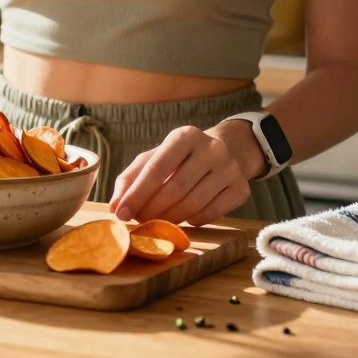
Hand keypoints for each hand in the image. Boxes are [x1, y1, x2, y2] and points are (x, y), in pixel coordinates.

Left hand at [108, 123, 266, 225]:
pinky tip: (183, 218)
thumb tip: (115, 206)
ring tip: (156, 222)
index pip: (156, 168)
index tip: (121, 214)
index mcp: (185, 136)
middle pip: (175, 188)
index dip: (137, 193)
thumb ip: (132, 178)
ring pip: (194, 204)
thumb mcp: (156, 157)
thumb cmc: (182, 157)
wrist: (228, 149)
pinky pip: (212, 213)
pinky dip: (193, 220)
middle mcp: (211, 149)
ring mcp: (230, 169)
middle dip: (152, 209)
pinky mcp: (241, 188)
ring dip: (170, 218)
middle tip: (138, 221)